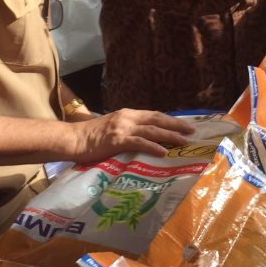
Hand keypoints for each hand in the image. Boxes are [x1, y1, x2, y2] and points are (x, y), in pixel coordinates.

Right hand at [68, 109, 195, 161]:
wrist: (73, 139)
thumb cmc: (91, 137)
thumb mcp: (112, 128)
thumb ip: (127, 131)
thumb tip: (144, 139)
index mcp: (127, 114)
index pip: (154, 114)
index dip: (170, 119)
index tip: (184, 125)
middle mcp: (127, 117)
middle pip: (157, 119)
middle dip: (176, 125)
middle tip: (192, 131)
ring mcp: (122, 128)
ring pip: (152, 130)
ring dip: (170, 135)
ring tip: (184, 142)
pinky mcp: (117, 140)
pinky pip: (140, 142)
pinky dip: (153, 146)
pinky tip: (164, 152)